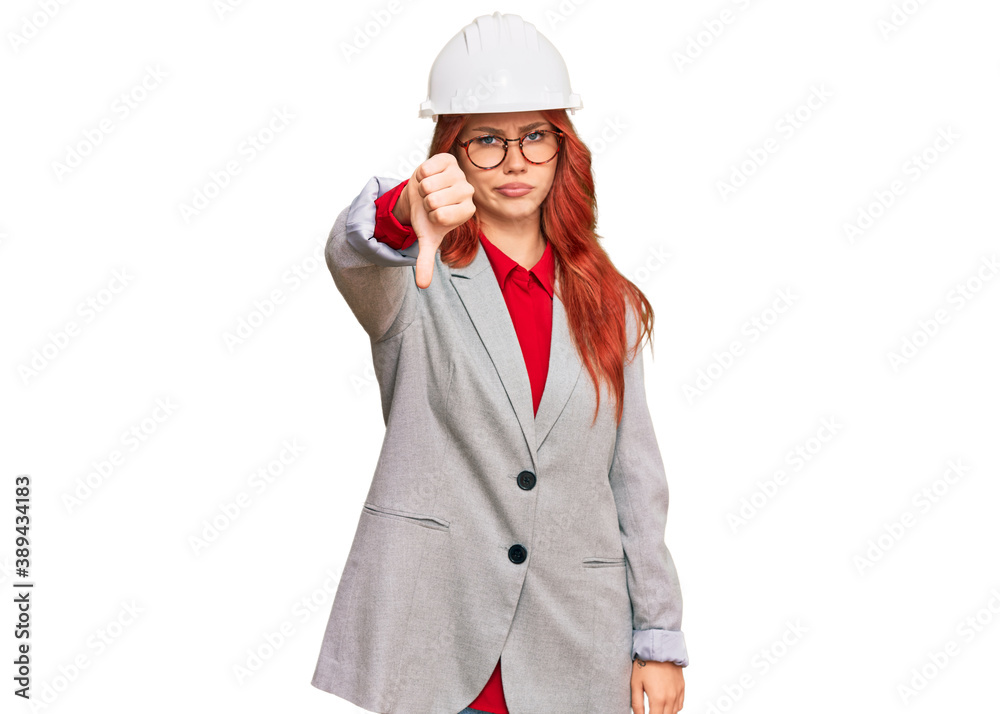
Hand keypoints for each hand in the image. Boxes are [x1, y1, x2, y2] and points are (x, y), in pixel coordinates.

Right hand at [393, 153, 475, 288]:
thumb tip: (422, 286)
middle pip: (434, 199)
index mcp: (467, 211)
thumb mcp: (427, 238)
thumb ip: (426, 261)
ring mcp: (459, 174)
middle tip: (431, 201)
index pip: (441, 215)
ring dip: (422, 188)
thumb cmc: (427, 216)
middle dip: (425, 202)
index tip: (435, 215)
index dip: (430, 215)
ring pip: (429, 184)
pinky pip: (427, 167)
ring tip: (429, 190)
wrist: (421, 193)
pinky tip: (429, 176)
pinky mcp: (448, 159)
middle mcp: (468, 192)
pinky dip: (421, 173)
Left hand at [631, 658, 684, 713]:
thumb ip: (637, 703)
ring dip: (665, 713)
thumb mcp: (636, 683)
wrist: (660, 647)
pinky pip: (680, 705)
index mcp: (658, 699)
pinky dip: (673, 708)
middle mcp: (671, 698)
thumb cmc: (646, 663)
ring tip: (656, 709)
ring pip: (673, 713)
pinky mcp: (682, 687)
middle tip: (650, 710)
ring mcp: (678, 693)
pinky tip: (666, 705)